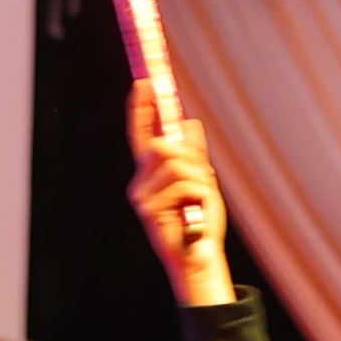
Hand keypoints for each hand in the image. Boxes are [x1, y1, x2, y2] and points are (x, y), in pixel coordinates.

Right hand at [125, 88, 232, 307]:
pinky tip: (195, 209)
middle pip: (159, 145)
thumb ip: (193, 154)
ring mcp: (141, 195)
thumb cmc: (198, 222)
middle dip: (186, 154)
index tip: (145, 83)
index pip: (141, 135)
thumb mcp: (201, 181)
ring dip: (198, 177)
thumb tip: (189, 123)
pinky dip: (199, 191)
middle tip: (201, 174)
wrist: (197, 257)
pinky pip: (182, 181)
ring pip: (174, 162)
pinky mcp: (147, 207)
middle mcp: (139, 183)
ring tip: (199, 200)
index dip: (142, 109)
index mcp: (149, 175)